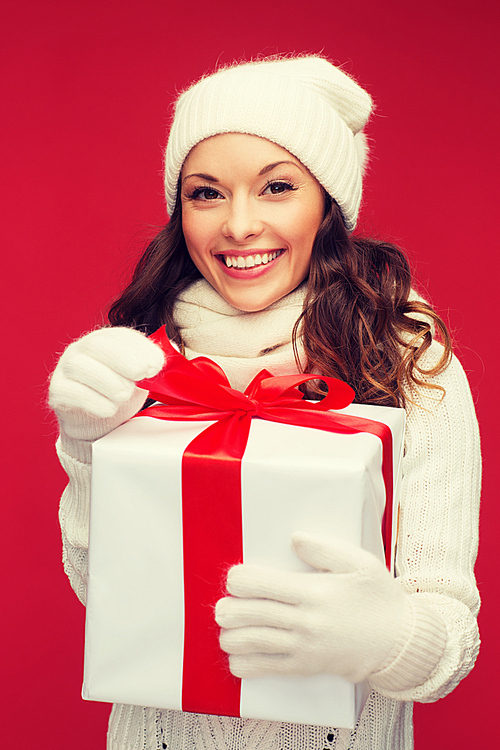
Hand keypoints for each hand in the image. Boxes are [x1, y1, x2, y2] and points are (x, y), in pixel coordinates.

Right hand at [49, 327, 163, 438]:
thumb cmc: (121, 392)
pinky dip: (93, 401)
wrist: (96, 423)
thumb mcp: (141, 376)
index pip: (121, 336)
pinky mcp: (58, 392)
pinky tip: (110, 409)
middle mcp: (82, 349)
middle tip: (141, 375)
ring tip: (125, 394)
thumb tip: (173, 350)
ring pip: (80, 366)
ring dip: (108, 381)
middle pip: (97, 344)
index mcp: (106, 340)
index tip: (157, 365)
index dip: (140, 347)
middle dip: (123, 359)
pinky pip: (70, 392)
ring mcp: (66, 369)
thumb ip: (154, 362)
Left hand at [215, 532, 410, 683]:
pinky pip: (267, 668)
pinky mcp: (306, 668)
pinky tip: (236, 656)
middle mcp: (305, 621)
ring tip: (226, 629)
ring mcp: (304, 647)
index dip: (240, 580)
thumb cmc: (379, 599)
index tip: (234, 578)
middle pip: (250, 614)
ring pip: (253, 642)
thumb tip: (294, 539)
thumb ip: (325, 549)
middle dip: (227, 610)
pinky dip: (245, 664)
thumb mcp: (360, 564)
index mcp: (314, 592)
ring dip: (231, 636)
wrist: (400, 644)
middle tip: (222, 606)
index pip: (262, 584)